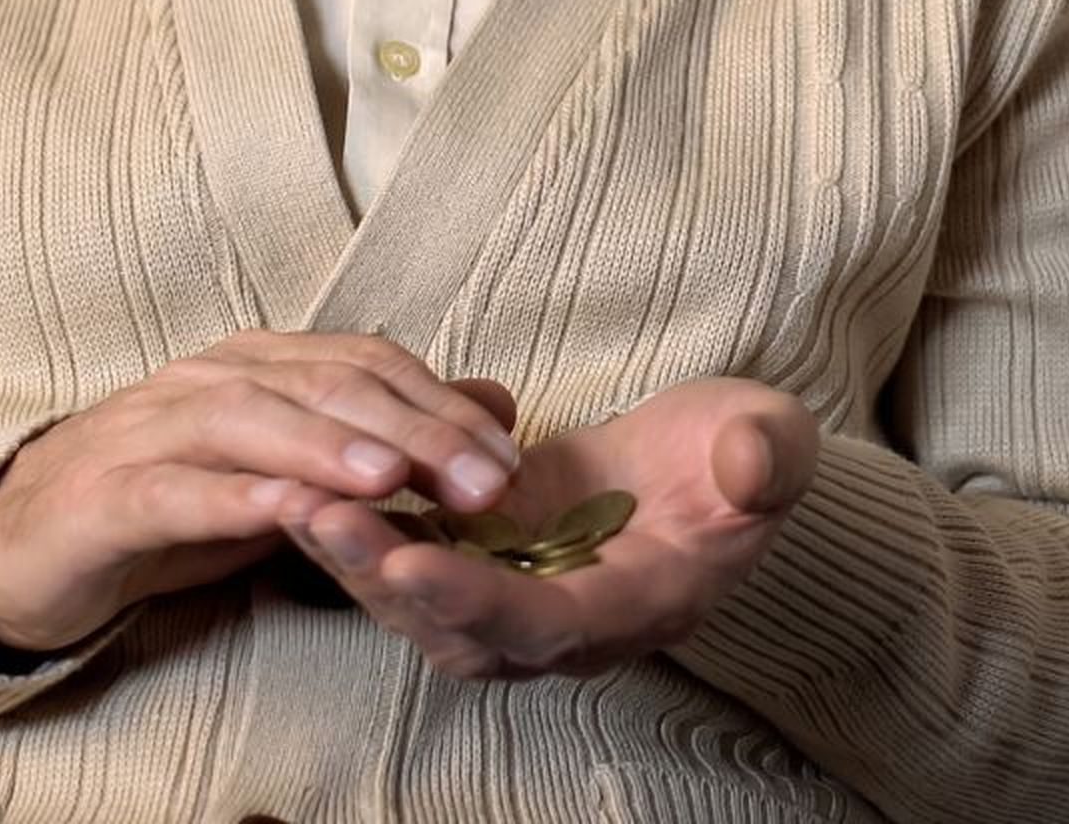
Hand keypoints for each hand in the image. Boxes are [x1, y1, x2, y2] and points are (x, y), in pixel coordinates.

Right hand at [0, 329, 524, 654]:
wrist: (31, 544)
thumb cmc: (180, 502)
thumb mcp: (295, 472)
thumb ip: (389, 438)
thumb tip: (493, 408)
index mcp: (263, 366)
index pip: (371, 366)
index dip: (446, 407)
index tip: (512, 460)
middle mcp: (213, 381)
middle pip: (326, 388)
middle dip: (414, 430)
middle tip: (483, 480)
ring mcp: (151, 432)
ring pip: (252, 422)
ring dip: (328, 448)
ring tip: (394, 478)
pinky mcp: (104, 498)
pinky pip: (172, 490)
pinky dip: (231, 497)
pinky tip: (284, 513)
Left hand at [284, 375, 819, 681]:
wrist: (706, 456)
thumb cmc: (742, 450)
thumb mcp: (772, 441)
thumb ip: (768, 458)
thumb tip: (750, 466)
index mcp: (634, 607)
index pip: (545, 624)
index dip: (477, 600)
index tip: (413, 561)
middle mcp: (560, 621)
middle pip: (456, 628)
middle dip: (384, 583)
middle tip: (319, 519)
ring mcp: (513, 590)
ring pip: (417, 601)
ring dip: (355, 559)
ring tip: (296, 497)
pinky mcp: (480, 554)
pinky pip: (407, 557)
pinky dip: (359, 529)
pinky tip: (308, 478)